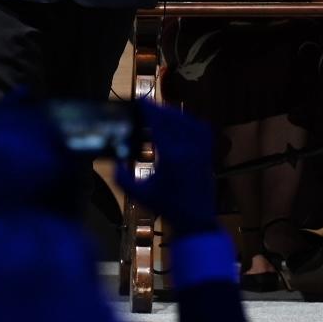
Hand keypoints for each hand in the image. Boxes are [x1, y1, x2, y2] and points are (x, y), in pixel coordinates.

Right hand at [114, 101, 219, 235]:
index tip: (141, 101)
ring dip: (174, 114)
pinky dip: (190, 122)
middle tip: (147, 106)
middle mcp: (188, 149)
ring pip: (188, 122)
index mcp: (171, 156)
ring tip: (161, 113)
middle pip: (173, 119)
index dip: (150, 110)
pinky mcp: (207, 154)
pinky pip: (201, 130)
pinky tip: (181, 123)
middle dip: (159, 109)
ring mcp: (201, 150)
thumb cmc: (166, 206)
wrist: (195, 219)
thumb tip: (115, 160)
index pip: (159, 124)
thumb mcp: (139, 194)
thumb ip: (122, 178)